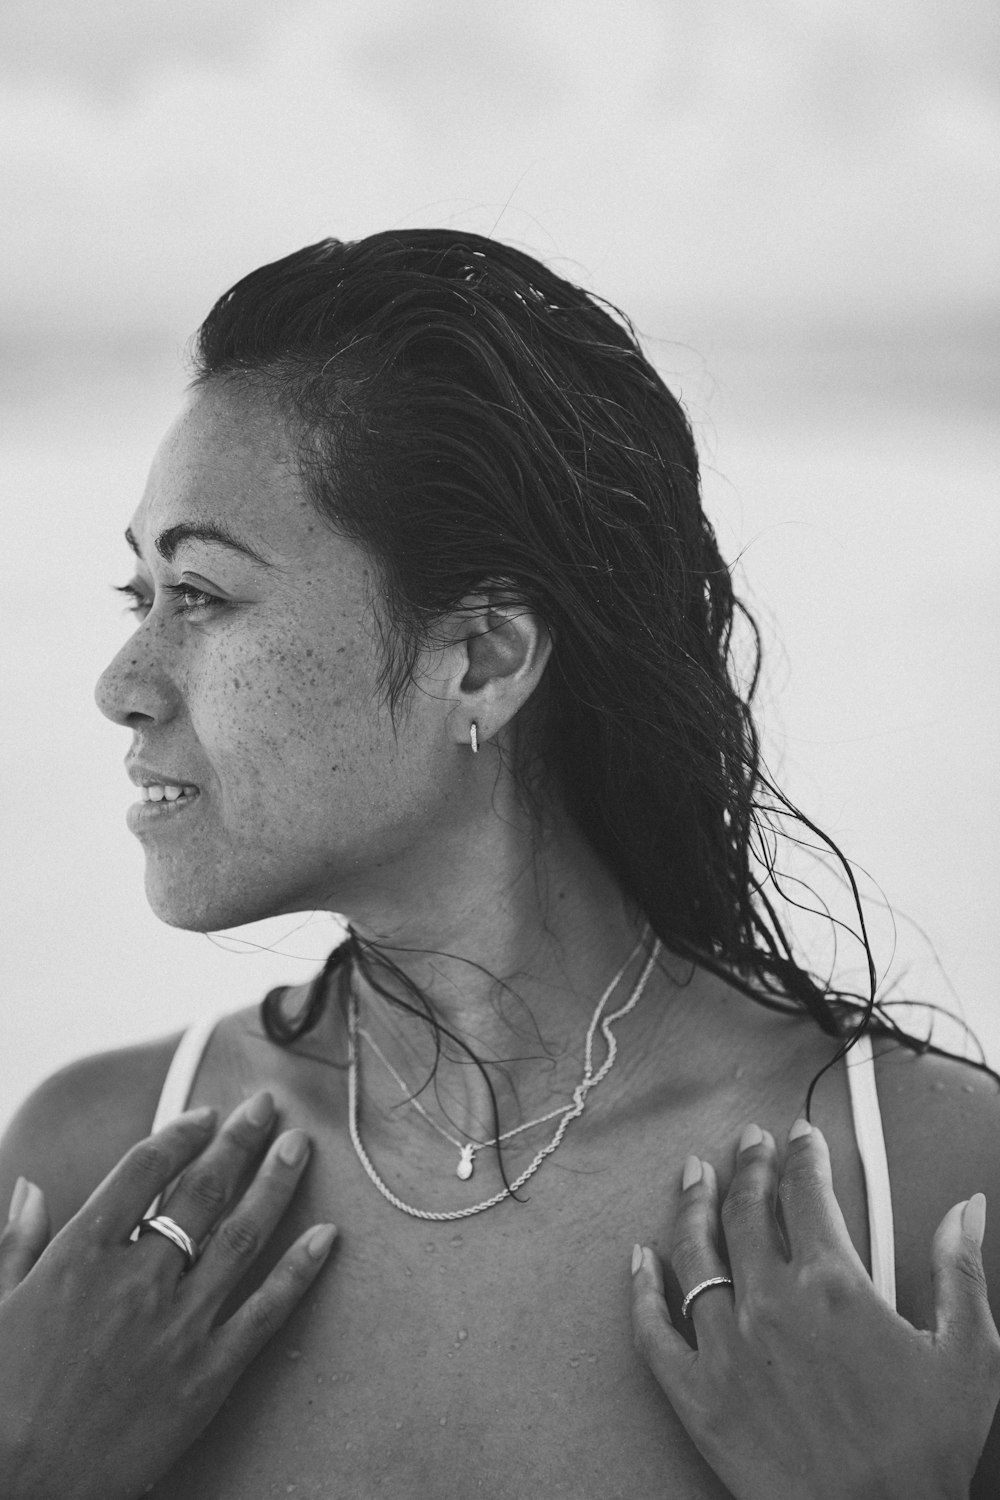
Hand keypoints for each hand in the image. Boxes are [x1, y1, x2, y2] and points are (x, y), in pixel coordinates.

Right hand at [0, 1096, 336, 1499]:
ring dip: (276, 1183)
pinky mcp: (209, 1373)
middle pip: (202, 1190)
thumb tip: (32, 1187)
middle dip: (239, 1140)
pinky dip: (301, 1270)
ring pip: (243, 1235)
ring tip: (299, 1146)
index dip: (181, 1133)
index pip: (143, 1169)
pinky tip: (328, 1237)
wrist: (23, 1488)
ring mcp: (179, 1324)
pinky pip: (267, 1310)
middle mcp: (137, 1278)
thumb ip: (19, 1242)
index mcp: (80, 1255)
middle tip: (268, 1105)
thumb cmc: (1, 1398)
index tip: (206, 1114)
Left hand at [631, 1120, 999, 1499]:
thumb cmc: (925, 1453)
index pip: (807, 1193)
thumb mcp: (969, 1356)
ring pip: (695, 1254)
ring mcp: (725, 1348)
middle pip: (747, 1211)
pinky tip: (641, 1259)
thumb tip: (967, 1210)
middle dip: (747, 1167)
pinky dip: (643, 1289)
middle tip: (747, 1143)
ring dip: (693, 1207)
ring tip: (694, 1177)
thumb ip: (962, 1271)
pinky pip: (653, 1330)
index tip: (800, 1137)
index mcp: (833, 1286)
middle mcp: (770, 1304)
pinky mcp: (696, 1395)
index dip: (803, 1156)